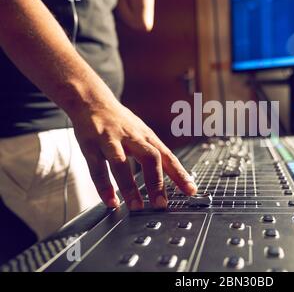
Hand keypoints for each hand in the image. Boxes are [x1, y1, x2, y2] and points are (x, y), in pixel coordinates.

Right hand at [71, 98, 196, 210]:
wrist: (91, 99)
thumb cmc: (120, 122)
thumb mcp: (142, 133)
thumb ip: (156, 154)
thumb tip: (176, 176)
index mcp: (147, 137)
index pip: (168, 157)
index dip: (180, 174)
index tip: (191, 190)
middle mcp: (132, 138)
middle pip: (149, 157)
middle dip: (156, 182)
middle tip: (161, 205)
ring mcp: (110, 140)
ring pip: (121, 163)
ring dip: (129, 186)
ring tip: (136, 206)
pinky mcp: (89, 144)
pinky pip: (97, 168)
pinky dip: (104, 187)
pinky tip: (110, 201)